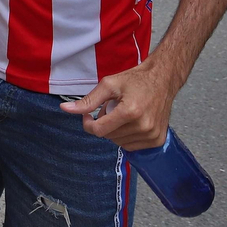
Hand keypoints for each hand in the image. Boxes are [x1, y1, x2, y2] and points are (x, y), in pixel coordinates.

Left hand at [61, 61, 180, 149]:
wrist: (162, 79)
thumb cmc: (135, 80)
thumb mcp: (109, 85)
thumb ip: (87, 100)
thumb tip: (64, 108)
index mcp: (130, 112)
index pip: (99, 130)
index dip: (88, 124)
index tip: (87, 115)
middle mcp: (143, 126)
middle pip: (109, 136)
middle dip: (104, 123)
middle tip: (110, 108)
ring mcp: (152, 135)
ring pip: (119, 143)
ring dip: (115, 131)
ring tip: (122, 114)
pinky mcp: (158, 140)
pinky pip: (132, 146)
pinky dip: (127, 137)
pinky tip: (132, 123)